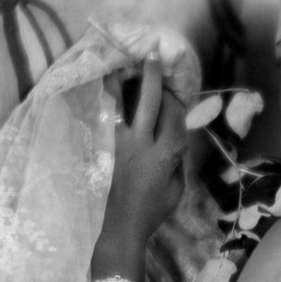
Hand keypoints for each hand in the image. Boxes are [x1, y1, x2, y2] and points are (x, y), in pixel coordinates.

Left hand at [101, 52, 186, 248]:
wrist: (119, 226)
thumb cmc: (151, 212)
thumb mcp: (176, 190)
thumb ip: (177, 163)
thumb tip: (175, 144)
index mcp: (163, 155)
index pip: (173, 119)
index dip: (175, 103)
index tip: (175, 94)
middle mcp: (140, 144)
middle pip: (148, 103)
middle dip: (151, 77)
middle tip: (150, 55)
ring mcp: (118, 144)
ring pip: (119, 105)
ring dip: (121, 82)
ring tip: (119, 62)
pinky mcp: (103, 149)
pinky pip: (105, 118)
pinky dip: (106, 102)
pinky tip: (104, 88)